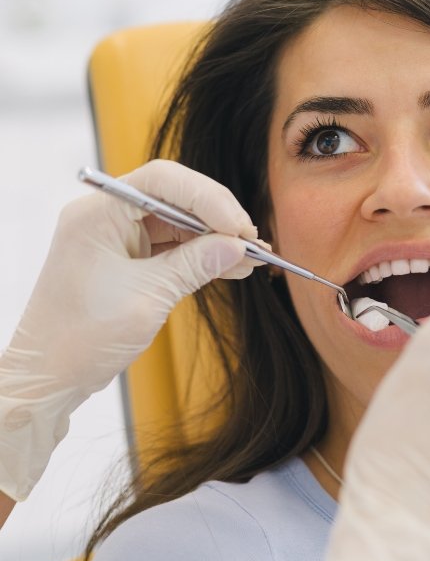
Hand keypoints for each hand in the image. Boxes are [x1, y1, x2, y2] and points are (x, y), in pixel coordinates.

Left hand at [0, 160, 263, 500]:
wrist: (48, 378)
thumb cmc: (80, 339)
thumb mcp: (147, 299)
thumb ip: (194, 265)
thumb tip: (237, 246)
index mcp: (98, 214)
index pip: (163, 182)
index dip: (207, 197)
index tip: (239, 227)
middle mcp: (106, 216)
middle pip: (174, 196)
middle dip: (216, 217)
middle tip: (251, 242)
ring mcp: (116, 236)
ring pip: (178, 222)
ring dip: (214, 238)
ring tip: (251, 257)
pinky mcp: (126, 258)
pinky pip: (172, 245)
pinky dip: (201, 255)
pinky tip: (231, 266)